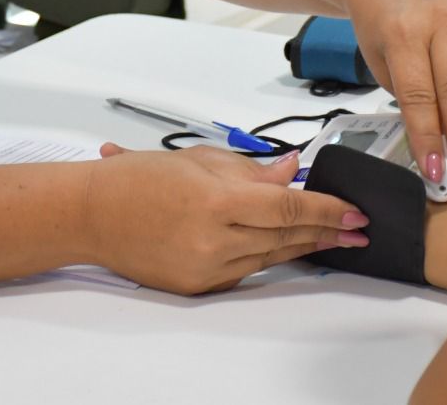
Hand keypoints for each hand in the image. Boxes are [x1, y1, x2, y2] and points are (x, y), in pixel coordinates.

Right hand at [83, 144, 368, 293]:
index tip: (356, 212)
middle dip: (326, 232)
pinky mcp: (198, 287)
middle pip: (286, 237)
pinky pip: (246, 271)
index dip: (328, 211)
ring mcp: (206, 269)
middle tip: (356, 228)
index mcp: (216, 202)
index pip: (289, 208)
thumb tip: (292, 171)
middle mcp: (213, 241)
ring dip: (303, 246)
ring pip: (270, 257)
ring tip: (331, 237)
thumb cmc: (135, 180)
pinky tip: (286, 247)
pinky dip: (267, 255)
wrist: (91, 215)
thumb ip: (252, 171)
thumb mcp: (199, 160)